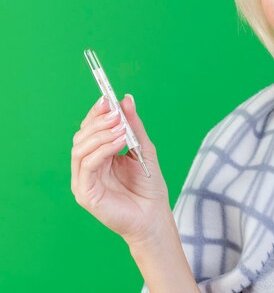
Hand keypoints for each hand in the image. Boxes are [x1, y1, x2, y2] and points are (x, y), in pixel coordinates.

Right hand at [71, 94, 170, 245]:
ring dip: (101, 134)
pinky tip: (118, 143)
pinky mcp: (85, 193)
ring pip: (80, 149)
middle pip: (82, 136)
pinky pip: (87, 166)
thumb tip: (126, 99)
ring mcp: (84, 179)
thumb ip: (134, 125)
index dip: (96, 113)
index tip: (107, 98)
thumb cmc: (149, 186)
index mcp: (100, 155)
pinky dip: (101, 150)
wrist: (154, 215)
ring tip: (121, 129)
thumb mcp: (143, 148)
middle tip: (116, 114)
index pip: (90, 128)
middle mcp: (88, 166)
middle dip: (98, 121)